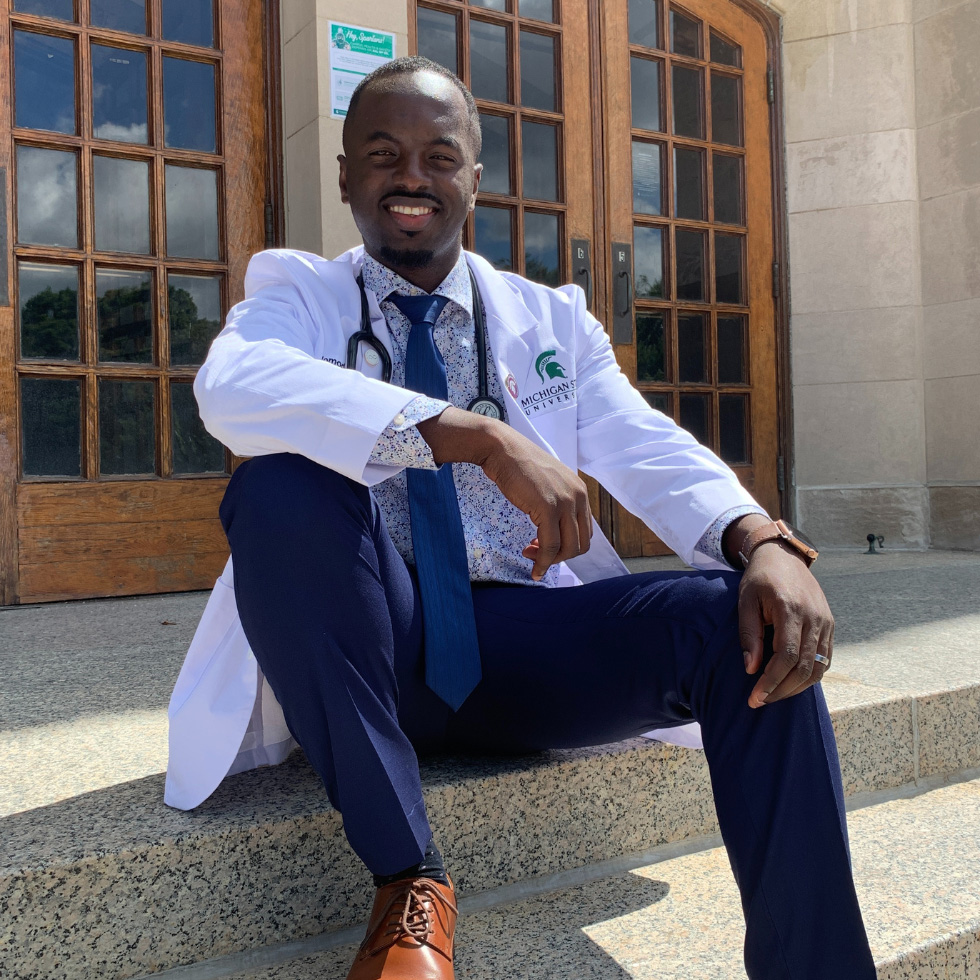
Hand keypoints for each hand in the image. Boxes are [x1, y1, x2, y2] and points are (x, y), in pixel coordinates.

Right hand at [417, 407, 591, 579]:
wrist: (502, 449)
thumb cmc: (518, 465)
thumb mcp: (548, 483)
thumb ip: (558, 502)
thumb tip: (555, 528)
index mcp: (581, 492)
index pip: (585, 532)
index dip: (566, 546)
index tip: (545, 546)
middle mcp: (579, 497)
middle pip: (581, 544)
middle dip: (560, 556)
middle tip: (536, 553)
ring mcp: (565, 502)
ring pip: (568, 548)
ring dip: (550, 560)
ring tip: (530, 555)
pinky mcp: (549, 508)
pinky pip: (550, 545)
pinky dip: (543, 562)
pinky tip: (534, 567)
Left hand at [737, 542, 833, 707]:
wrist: (784, 557)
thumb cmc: (759, 579)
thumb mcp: (746, 601)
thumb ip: (749, 634)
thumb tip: (751, 669)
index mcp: (791, 609)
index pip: (787, 656)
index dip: (771, 681)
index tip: (755, 697)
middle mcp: (814, 618)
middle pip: (804, 666)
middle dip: (782, 690)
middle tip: (760, 702)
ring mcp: (826, 622)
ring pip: (818, 667)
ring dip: (796, 687)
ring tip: (773, 695)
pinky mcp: (830, 626)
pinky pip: (825, 659)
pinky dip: (810, 675)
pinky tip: (791, 683)